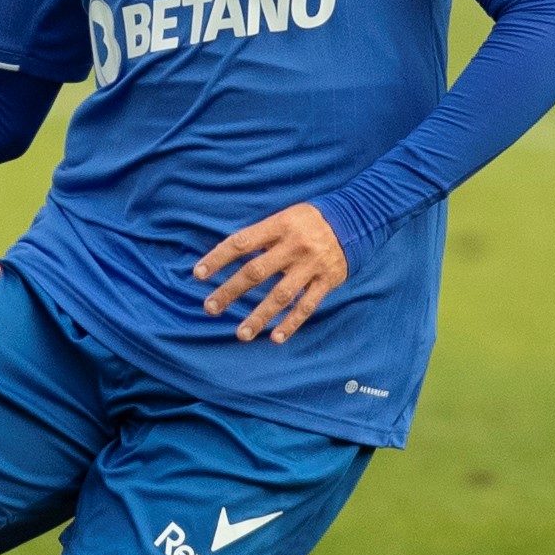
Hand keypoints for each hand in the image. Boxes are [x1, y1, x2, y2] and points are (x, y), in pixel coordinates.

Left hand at [192, 203, 348, 344]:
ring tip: (240, 334)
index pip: (241, 243)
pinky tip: (275, 338)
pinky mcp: (327, 280)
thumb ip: (260, 235)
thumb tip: (226, 253)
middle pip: (256, 272)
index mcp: (279, 226)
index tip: (197, 274)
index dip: (218, 258)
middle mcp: (294, 246)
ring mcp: (311, 265)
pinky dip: (291, 323)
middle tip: (210, 307)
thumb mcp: (284, 217)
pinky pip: (307, 306)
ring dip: (259, 316)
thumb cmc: (309, 220)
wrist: (356, 218)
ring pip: (281, 295)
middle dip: (230, 291)